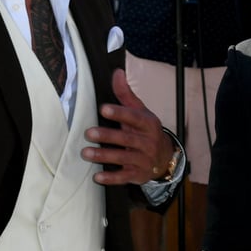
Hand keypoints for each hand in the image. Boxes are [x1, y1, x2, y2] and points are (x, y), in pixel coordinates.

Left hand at [82, 69, 173, 184]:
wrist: (164, 157)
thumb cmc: (146, 131)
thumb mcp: (140, 111)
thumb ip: (126, 94)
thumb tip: (117, 72)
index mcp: (148, 124)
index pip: (134, 118)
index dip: (119, 113)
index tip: (103, 108)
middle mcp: (148, 142)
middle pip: (127, 139)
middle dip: (108, 136)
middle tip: (88, 133)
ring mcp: (143, 160)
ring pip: (123, 158)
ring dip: (104, 156)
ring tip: (86, 153)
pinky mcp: (138, 174)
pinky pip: (124, 177)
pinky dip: (111, 178)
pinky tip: (97, 177)